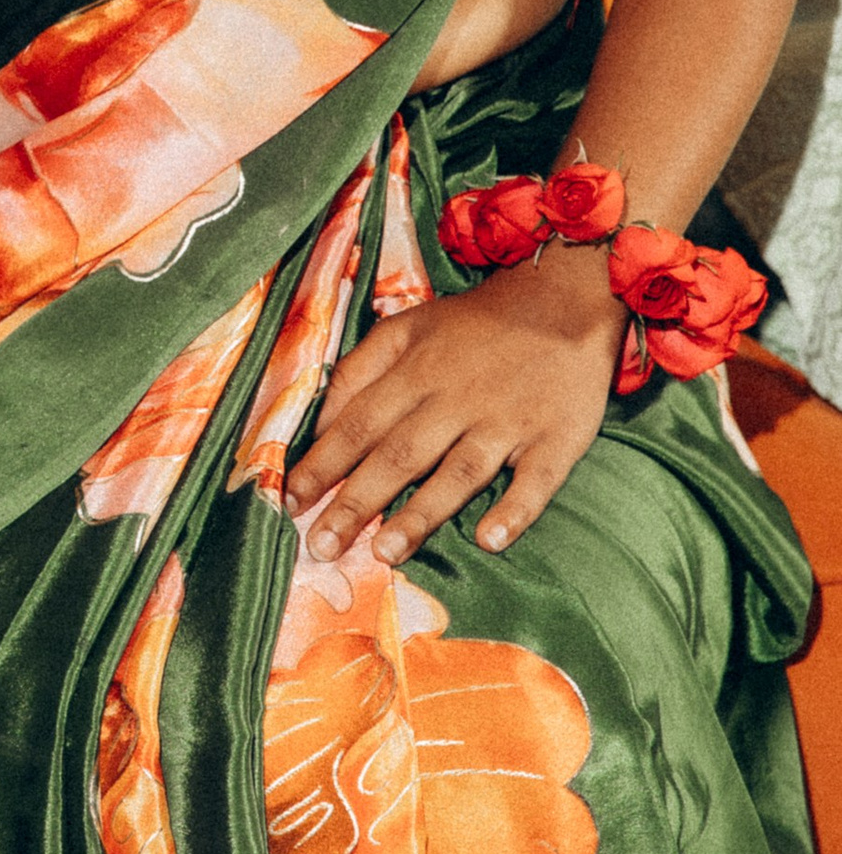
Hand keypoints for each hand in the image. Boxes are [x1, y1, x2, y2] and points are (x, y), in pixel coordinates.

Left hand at [284, 244, 624, 565]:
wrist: (564, 300)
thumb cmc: (474, 325)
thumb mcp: (407, 327)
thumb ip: (360, 370)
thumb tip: (320, 423)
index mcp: (416, 371)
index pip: (359, 423)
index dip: (322, 462)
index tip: (289, 502)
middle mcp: (457, 398)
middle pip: (398, 454)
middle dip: (356, 501)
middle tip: (322, 545)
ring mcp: (507, 421)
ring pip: (458, 472)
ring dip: (421, 513)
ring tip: (386, 553)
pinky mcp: (557, 439)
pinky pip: (535, 481)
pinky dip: (514, 511)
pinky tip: (490, 540)